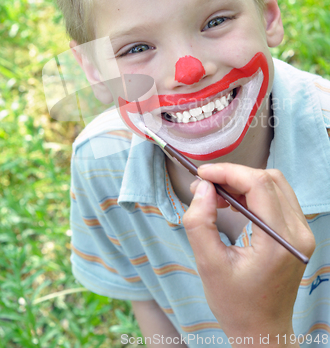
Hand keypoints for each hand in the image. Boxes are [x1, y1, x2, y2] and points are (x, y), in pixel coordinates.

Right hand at [183, 163, 314, 345]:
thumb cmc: (235, 304)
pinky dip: (253, 193)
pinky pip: (278, 198)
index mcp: (279, 242)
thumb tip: (202, 187)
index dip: (228, 172)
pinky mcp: (298, 234)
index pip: (259, 185)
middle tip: (206, 186)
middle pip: (269, 180)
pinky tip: (233, 204)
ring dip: (244, 183)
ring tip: (217, 197)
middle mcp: (298, 233)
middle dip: (234, 175)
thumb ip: (200, 222)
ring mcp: (302, 233)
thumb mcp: (209, 264)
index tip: (202, 174)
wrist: (262, 330)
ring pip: (275, 185)